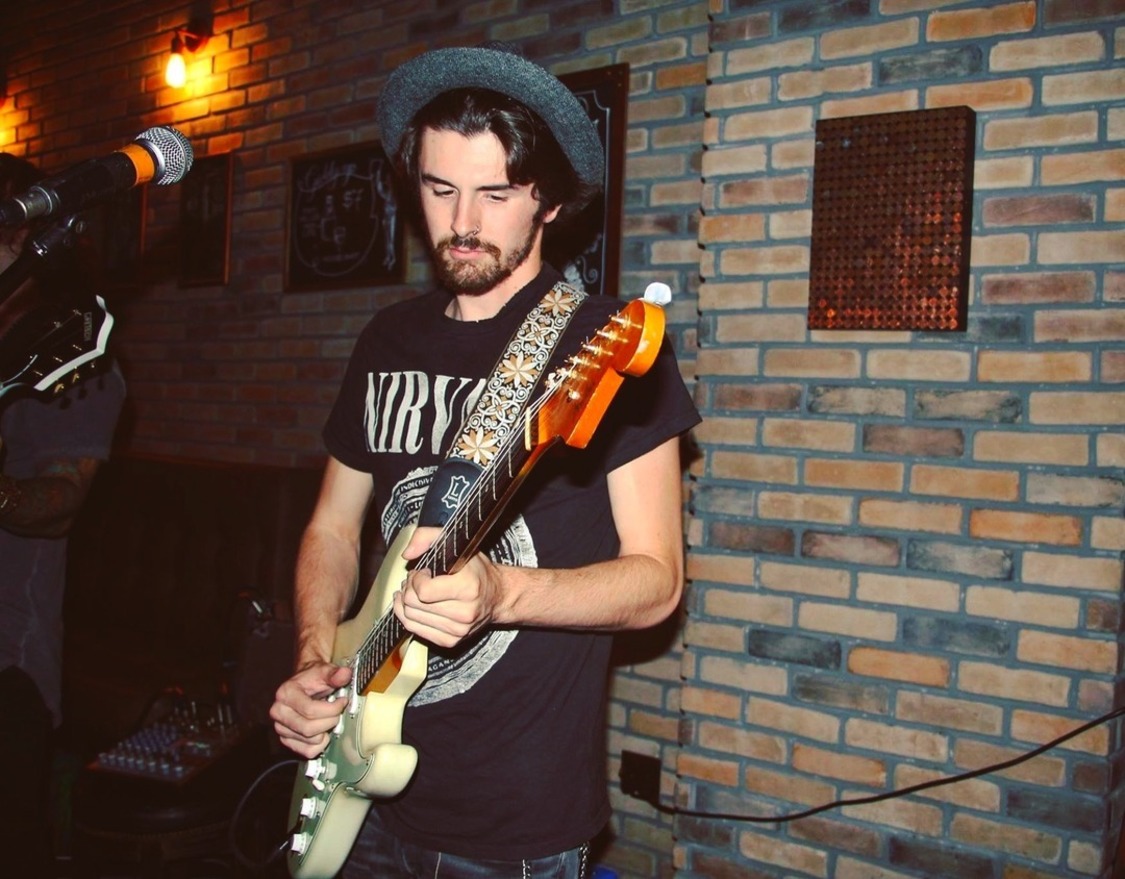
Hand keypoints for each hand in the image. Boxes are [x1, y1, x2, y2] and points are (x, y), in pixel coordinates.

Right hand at [269, 661, 352, 757]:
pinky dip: (320, 744)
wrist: (304, 684)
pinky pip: (308, 751)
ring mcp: (281, 728)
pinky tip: (323, 730)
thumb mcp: (324, 671)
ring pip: (311, 741)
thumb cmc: (313, 678)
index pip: (310, 710)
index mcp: (285, 694)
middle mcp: (278, 712)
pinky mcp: (286, 740)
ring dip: (326, 731)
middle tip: (337, 712)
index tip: (342, 701)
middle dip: (330, 721)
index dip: (332, 708)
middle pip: (309, 728)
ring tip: (328, 718)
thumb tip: (344, 675)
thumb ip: (335, 674)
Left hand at [394, 526, 503, 648]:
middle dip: (408, 589)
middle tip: (416, 580)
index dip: (415, 579)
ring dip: (406, 602)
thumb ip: (427, 537)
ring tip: (415, 592)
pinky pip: (415, 630)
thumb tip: (407, 553)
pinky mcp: (451, 641)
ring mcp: (458, 630)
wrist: (497, 597)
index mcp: (468, 587)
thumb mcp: (457, 544)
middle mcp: (465, 612)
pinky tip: (414, 606)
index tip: (424, 572)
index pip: (422, 591)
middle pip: (413, 605)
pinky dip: (409, 617)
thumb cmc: (477, 571)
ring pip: (410, 618)